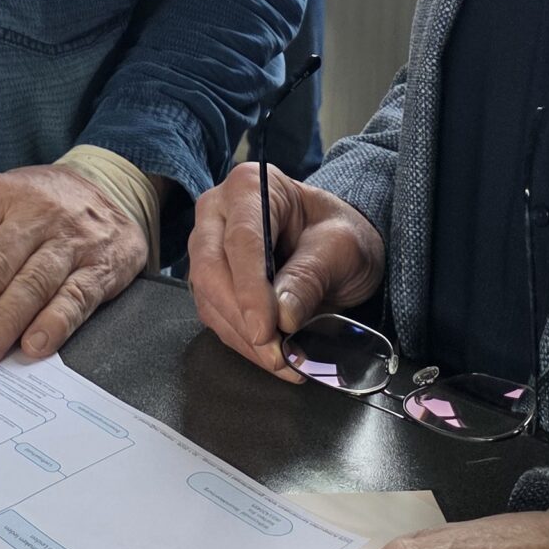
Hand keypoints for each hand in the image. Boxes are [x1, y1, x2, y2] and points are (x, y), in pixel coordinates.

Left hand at [0, 165, 146, 366]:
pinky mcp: (102, 265)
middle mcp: (35, 213)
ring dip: (1, 323)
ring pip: (31, 283)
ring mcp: (71, 239)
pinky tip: (34, 345)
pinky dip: (54, 324)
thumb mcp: (2, 204)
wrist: (113, 186)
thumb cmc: (42, 205)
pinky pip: (76, 297)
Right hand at [187, 161, 384, 378]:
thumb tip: (282, 316)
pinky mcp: (210, 281)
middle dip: (243, 319)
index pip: (240, 239)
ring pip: (209, 299)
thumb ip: (310, 275)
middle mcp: (218, 213)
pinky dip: (242, 342)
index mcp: (249, 187)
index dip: (250, 289)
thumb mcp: (340, 247)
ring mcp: (208, 247)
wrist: (337, 244)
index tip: (267, 330)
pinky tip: (271, 356)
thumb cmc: (339, 234)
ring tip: (283, 362)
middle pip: (211, 270)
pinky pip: (215, 316)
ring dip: (243, 338)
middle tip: (277, 355)